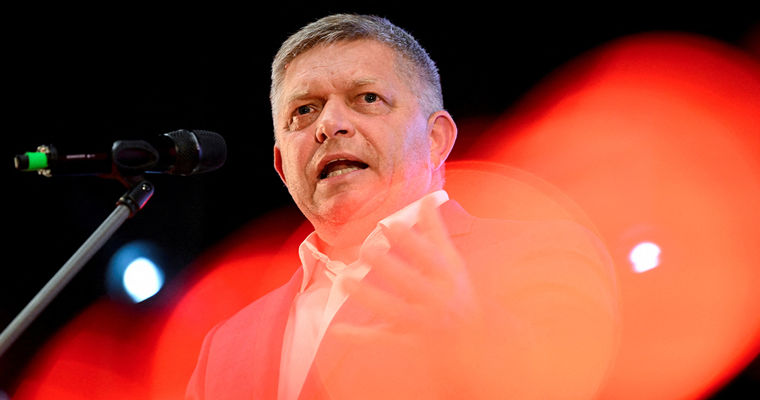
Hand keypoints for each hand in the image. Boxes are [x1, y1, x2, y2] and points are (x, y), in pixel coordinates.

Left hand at [330, 196, 490, 394]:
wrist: (472, 340)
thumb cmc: (458, 294)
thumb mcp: (453, 263)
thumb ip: (436, 232)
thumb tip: (426, 199)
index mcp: (447, 277)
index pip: (430, 258)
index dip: (412, 242)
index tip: (392, 225)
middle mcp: (436, 300)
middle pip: (410, 284)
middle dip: (389, 268)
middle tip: (368, 251)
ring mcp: (421, 322)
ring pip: (393, 310)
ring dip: (370, 297)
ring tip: (346, 282)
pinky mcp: (406, 340)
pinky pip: (381, 338)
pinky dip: (359, 336)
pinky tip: (337, 329)